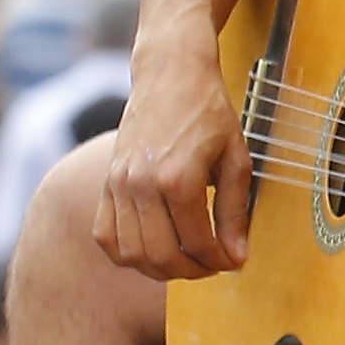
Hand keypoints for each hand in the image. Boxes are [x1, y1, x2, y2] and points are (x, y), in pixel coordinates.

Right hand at [93, 60, 249, 282]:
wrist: (170, 74)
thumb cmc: (209, 112)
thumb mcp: (236, 158)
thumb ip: (236, 211)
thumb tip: (238, 256)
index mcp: (179, 178)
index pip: (198, 242)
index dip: (220, 261)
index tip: (234, 261)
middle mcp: (142, 185)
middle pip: (162, 256)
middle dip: (192, 271)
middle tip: (212, 265)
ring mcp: (118, 185)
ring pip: (131, 254)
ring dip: (160, 268)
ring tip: (184, 259)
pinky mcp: (106, 183)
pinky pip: (106, 237)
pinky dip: (127, 254)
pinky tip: (150, 249)